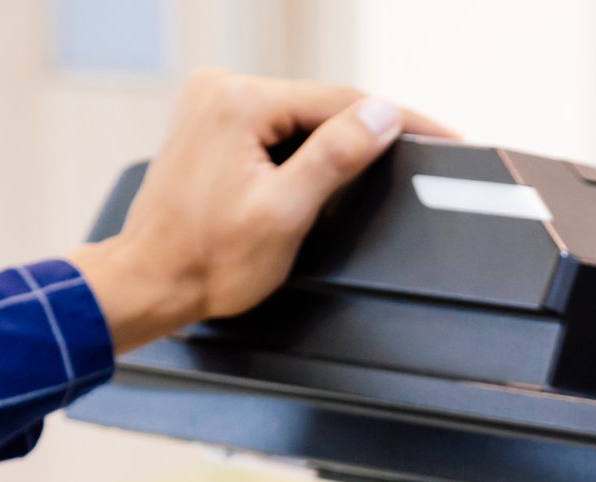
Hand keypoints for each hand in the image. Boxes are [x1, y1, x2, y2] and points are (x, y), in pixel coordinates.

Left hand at [67, 68, 451, 353]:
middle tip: (423, 153)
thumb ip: (336, 157)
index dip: (399, 119)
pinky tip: (320, 172)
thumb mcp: (286, 212)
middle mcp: (220, 89)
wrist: (151, 280)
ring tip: (377, 167)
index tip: (444, 134)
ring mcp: (211, 101)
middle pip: (321, 105)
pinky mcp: (210, 121)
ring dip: (335, 141)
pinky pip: (275, 125)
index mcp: (239, 102)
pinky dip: (303, 147)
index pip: (342, 100)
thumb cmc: (208, 260)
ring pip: (300, 115)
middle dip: (367, 132)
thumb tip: (383, 114)